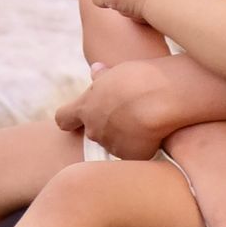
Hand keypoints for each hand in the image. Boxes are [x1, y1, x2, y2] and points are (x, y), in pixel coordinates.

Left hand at [56, 54, 178, 156]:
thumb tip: (95, 70)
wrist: (162, 96)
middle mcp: (94, 129)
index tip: (79, 118)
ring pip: (116, 145)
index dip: (71, 119)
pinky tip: (157, 132)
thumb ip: (103, 77)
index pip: (63, 119)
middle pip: (94, 133)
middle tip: (130, 113)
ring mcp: (112, 145)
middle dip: (109, 127)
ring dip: (127, 138)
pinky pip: (136, 153)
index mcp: (86, 106)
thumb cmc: (140, 77)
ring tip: (147, 121)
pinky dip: (144, 146)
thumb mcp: (116, 71)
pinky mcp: (132, 156)